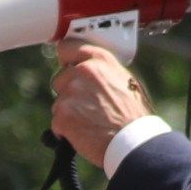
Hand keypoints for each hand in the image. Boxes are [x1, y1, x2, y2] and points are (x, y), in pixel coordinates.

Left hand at [46, 41, 152, 168]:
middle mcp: (83, 71)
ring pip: (58, 103)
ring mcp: (71, 93)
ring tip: (91, 123)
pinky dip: (66, 131)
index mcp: (100, 60)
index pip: (67, 48)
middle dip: (68, 93)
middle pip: (60, 79)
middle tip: (87, 108)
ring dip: (68, 114)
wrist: (133, 141)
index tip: (66, 66)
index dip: (66, 60)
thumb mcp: (125, 81)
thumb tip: (86, 72)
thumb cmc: (134, 116)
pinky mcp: (62, 115)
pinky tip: (85, 135)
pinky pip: (56, 123)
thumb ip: (102, 73)